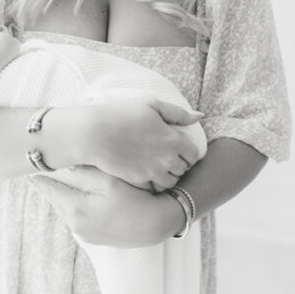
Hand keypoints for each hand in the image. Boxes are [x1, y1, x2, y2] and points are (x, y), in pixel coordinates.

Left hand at [29, 166, 184, 246]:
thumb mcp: (111, 180)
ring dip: (65, 197)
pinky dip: (77, 207)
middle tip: (43, 171)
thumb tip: (64, 164)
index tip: (29, 168)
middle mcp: (75, 224)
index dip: (39, 177)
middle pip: (57, 200)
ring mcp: (85, 234)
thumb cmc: (138, 198)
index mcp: (75, 208)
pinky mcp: (95, 239)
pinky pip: (78, 219)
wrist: (158, 224)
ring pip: (67, 210)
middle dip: (52, 186)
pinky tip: (84, 199)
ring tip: (62, 183)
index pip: (49, 189)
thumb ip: (85, 171)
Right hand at [84, 99, 203, 190]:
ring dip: (168, 175)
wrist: (94, 133)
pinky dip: (153, 183)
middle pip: (183, 169)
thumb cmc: (123, 114)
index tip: (179, 147)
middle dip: (179, 163)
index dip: (188, 151)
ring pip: (170, 182)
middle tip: (167, 155)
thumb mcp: (152, 105)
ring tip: (158, 165)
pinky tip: (145, 172)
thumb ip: (179, 113)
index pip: (194, 154)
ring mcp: (152, 173)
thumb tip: (200, 116)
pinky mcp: (138, 181)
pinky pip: (154, 188)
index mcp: (173, 140)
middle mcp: (166, 159)